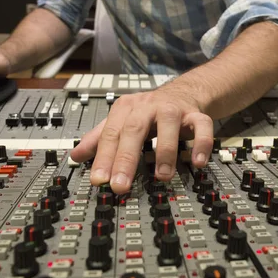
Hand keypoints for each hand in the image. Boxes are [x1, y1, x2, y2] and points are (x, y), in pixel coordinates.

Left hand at [70, 87, 213, 193]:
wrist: (182, 92)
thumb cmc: (148, 111)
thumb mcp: (121, 121)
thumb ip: (99, 139)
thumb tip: (75, 157)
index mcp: (126, 108)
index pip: (111, 134)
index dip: (104, 157)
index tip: (98, 180)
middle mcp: (148, 106)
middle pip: (134, 130)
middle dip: (126, 159)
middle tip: (120, 185)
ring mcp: (173, 109)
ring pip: (169, 125)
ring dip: (165, 152)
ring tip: (162, 176)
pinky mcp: (196, 114)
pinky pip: (202, 125)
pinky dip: (201, 143)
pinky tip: (198, 162)